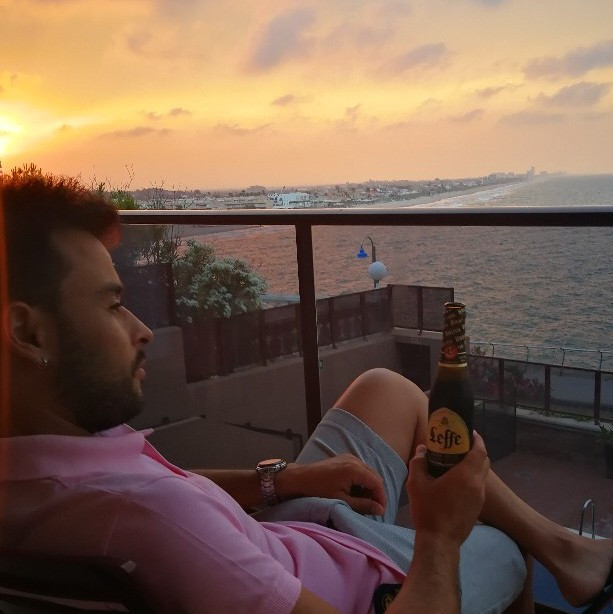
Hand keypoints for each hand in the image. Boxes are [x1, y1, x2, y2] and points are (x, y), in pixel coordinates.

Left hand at [276, 454, 386, 514]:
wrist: (299, 479)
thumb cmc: (318, 491)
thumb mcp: (342, 501)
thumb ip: (363, 505)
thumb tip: (380, 509)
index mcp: (355, 469)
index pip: (377, 482)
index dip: (382, 498)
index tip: (381, 512)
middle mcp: (354, 459)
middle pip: (374, 476)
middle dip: (377, 492)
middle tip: (375, 508)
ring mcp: (348, 457)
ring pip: (368, 472)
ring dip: (369, 487)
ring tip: (366, 502)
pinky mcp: (343, 458)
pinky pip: (360, 469)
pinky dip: (362, 480)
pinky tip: (357, 492)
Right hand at [407, 431, 489, 546]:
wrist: (440, 542)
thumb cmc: (428, 510)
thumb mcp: (417, 484)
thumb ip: (419, 462)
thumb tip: (422, 450)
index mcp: (465, 475)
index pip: (480, 451)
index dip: (477, 439)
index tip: (469, 432)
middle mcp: (477, 484)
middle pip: (484, 461)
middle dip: (475, 450)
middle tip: (460, 445)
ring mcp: (479, 497)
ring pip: (482, 475)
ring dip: (474, 465)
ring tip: (457, 462)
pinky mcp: (477, 508)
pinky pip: (478, 486)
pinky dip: (472, 478)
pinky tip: (456, 482)